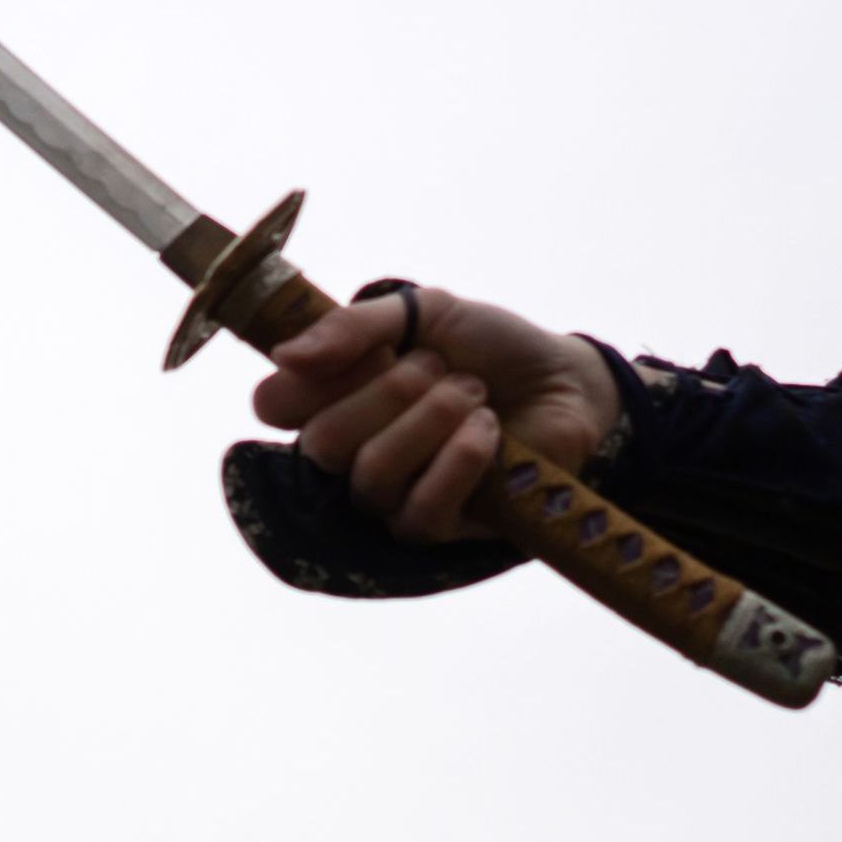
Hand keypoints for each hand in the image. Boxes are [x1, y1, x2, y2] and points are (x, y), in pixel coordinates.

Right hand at [249, 285, 617, 544]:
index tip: (357, 352)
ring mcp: (393, 494)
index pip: (273, 404)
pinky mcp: (439, 529)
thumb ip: (356, 326)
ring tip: (474, 393)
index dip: (303, 381)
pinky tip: (487, 432)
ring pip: (370, 475)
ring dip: (430, 420)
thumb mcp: (428, 313)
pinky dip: (457, 463)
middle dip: (387, 393)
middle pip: (321, 442)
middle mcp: (353, 450)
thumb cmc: (492, 347)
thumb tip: (286, 354)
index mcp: (336, 394)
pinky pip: (418, 513)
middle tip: (438, 367)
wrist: (568, 380)